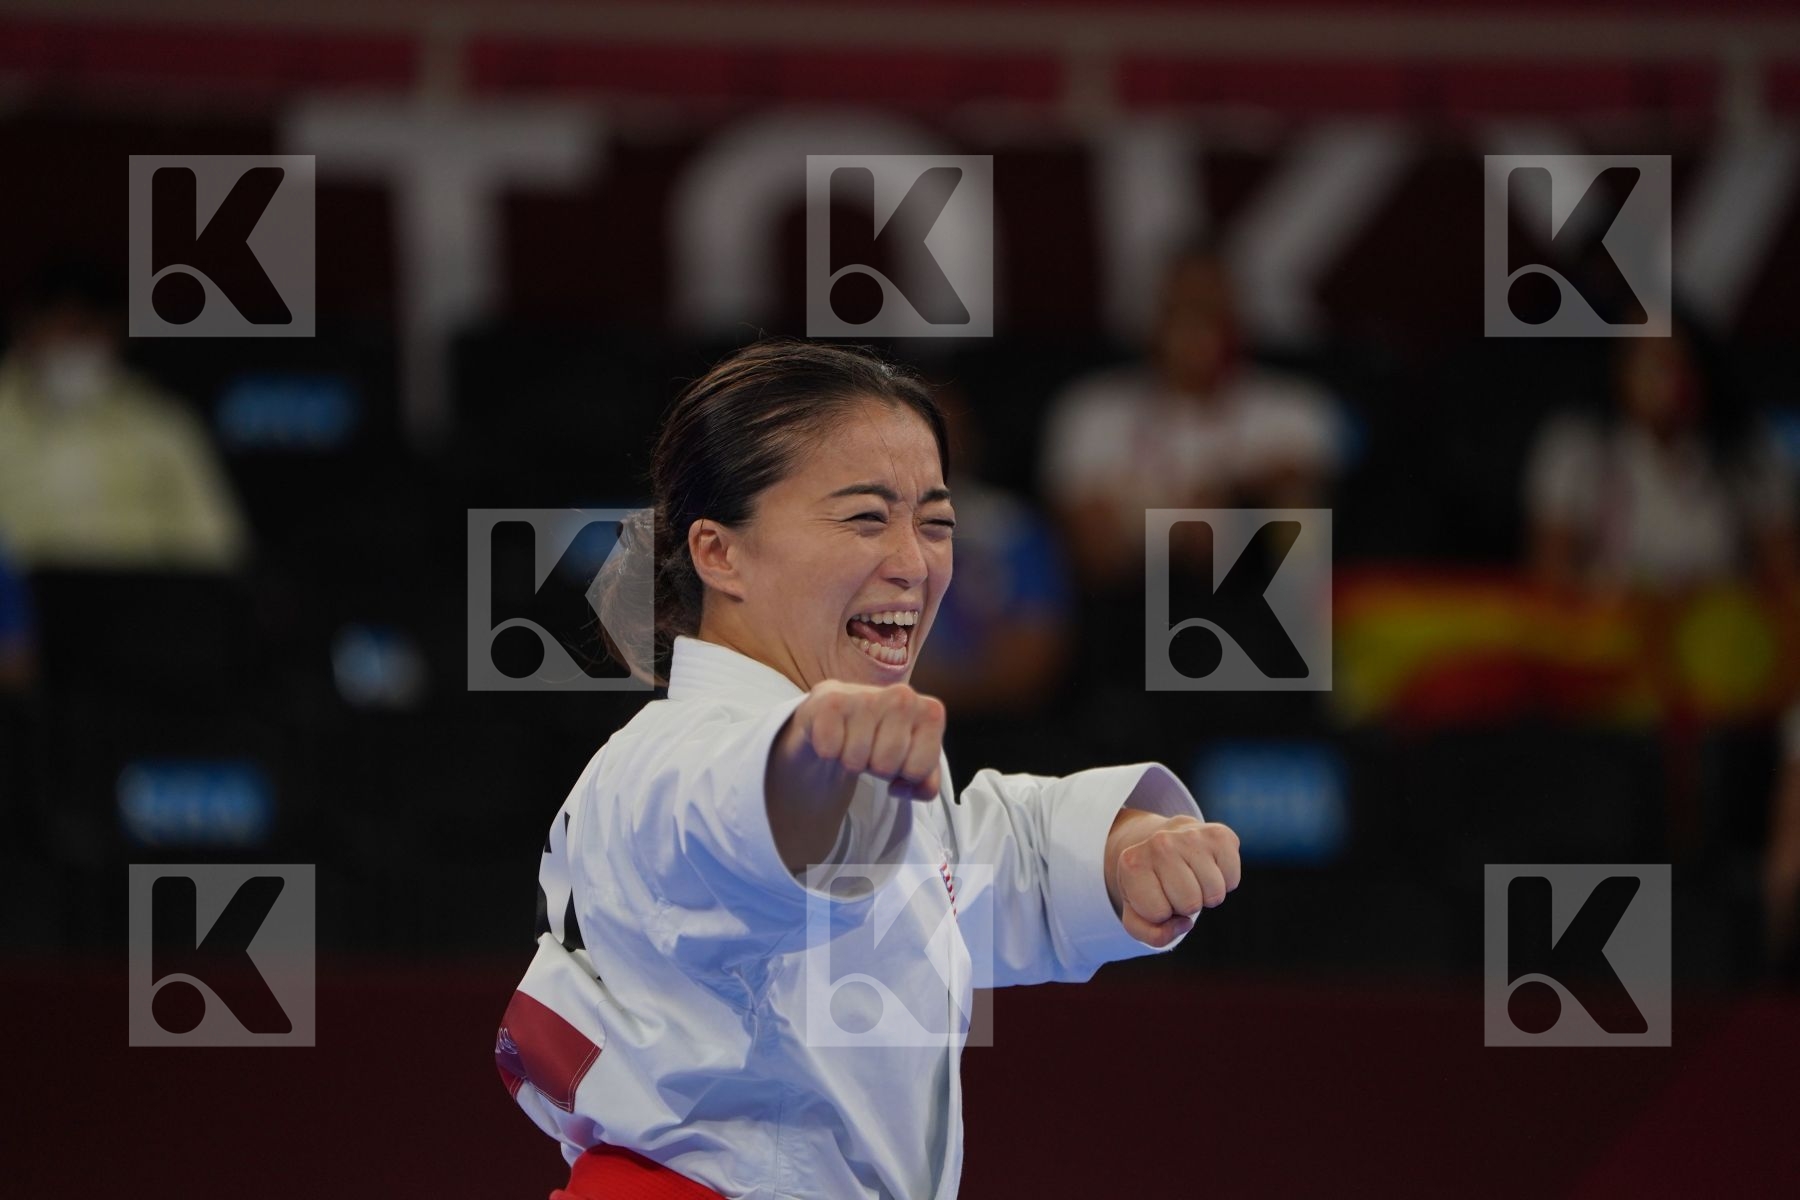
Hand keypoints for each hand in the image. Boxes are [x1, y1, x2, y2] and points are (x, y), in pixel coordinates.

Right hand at [790, 679, 944, 800]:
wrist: (841, 713)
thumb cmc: (882, 738)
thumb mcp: (913, 762)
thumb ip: (925, 785)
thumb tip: (899, 788)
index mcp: (930, 711)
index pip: (918, 771)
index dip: (905, 776)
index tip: (900, 758)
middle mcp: (902, 696)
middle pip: (885, 766)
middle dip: (877, 768)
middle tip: (873, 749)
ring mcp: (866, 695)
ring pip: (855, 761)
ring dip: (851, 761)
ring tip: (853, 741)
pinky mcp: (830, 701)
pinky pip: (829, 750)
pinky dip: (827, 751)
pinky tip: (834, 734)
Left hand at [1108, 814, 1241, 947]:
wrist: (1163, 842)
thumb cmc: (1151, 885)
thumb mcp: (1137, 914)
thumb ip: (1152, 935)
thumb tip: (1185, 924)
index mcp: (1132, 863)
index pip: (1158, 913)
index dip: (1160, 913)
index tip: (1155, 895)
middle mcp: (1160, 843)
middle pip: (1190, 904)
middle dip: (1185, 905)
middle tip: (1177, 886)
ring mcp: (1191, 836)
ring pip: (1214, 894)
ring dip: (1206, 894)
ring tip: (1192, 877)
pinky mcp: (1220, 834)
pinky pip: (1232, 880)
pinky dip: (1224, 881)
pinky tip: (1207, 867)